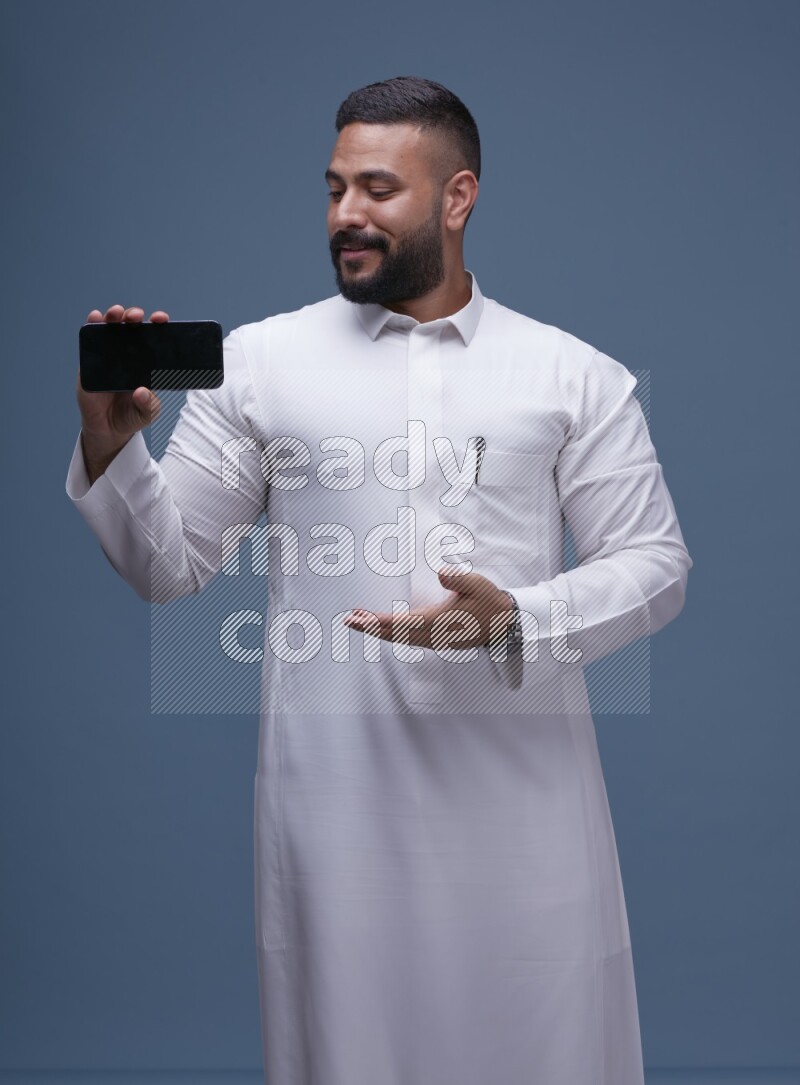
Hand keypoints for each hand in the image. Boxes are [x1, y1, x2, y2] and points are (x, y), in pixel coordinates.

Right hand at [76, 304, 168, 481]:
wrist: (108, 429)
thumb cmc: (132, 415)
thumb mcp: (147, 413)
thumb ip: (148, 405)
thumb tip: (142, 392)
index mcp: (145, 362)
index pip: (153, 338)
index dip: (157, 325)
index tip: (162, 319)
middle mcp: (127, 354)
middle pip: (130, 327)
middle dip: (133, 316)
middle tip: (137, 316)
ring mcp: (108, 356)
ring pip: (110, 329)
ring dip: (112, 316)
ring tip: (116, 313)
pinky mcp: (89, 363)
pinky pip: (90, 341)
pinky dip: (92, 326)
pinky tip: (94, 318)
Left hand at [343, 567, 514, 650]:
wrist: (505, 625)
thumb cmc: (490, 603)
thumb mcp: (478, 585)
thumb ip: (459, 579)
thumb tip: (442, 572)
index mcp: (439, 621)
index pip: (401, 623)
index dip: (379, 621)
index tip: (360, 617)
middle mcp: (434, 635)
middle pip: (395, 634)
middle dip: (371, 627)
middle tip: (349, 620)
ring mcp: (435, 641)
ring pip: (400, 639)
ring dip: (379, 631)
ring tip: (360, 621)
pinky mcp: (437, 641)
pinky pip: (409, 640)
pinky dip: (392, 634)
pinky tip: (385, 628)